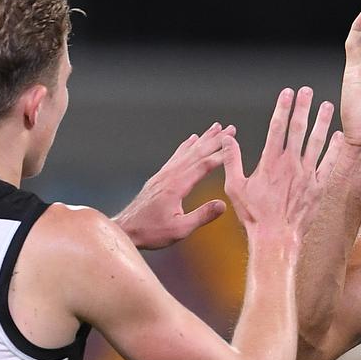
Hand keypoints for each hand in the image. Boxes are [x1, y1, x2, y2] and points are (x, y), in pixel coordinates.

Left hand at [113, 123, 232, 249]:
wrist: (125, 230)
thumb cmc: (151, 232)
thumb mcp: (180, 230)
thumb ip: (201, 216)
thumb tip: (223, 204)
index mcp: (176, 186)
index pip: (203, 166)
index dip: (220, 155)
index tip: (234, 145)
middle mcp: (169, 175)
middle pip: (196, 153)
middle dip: (215, 140)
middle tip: (231, 129)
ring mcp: (163, 174)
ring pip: (187, 152)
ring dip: (203, 138)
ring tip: (215, 127)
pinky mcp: (159, 177)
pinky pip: (176, 156)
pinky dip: (186, 146)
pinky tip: (191, 139)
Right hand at [223, 87, 340, 244]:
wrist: (276, 238)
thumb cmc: (254, 216)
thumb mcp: (235, 187)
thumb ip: (232, 160)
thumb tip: (227, 139)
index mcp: (270, 162)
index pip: (277, 127)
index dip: (282, 108)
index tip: (287, 93)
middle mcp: (290, 164)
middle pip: (298, 129)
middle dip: (302, 107)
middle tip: (307, 91)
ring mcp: (306, 175)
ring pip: (317, 142)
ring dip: (322, 122)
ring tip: (327, 106)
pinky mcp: (318, 187)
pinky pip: (329, 164)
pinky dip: (334, 149)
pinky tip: (338, 136)